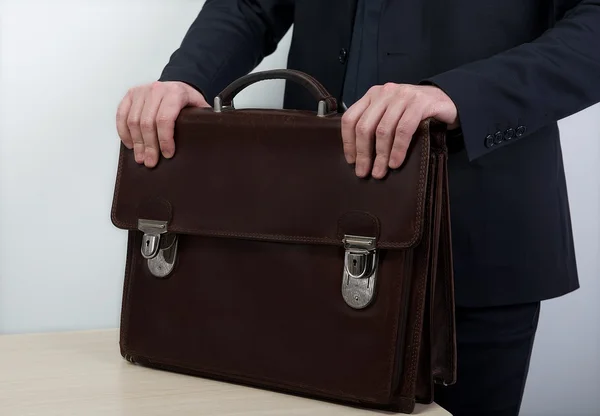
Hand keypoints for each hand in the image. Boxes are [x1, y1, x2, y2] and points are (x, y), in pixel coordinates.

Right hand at [116, 81, 209, 167]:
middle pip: (147, 123)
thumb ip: (204, 119)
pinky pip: (121, 115)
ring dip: (136, 143)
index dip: (165, 139)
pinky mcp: (130, 95)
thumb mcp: (199, 107)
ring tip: (141, 157)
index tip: (168, 154)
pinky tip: (130, 144)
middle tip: (151, 161)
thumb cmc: (186, 99)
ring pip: (133, 121)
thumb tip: (213, 135)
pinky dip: (124, 132)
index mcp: (175, 93)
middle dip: (149, 146)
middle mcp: (156, 89)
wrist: (175, 85)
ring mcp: (141, 91)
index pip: (165, 119)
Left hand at [341, 83, 458, 178]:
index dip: (348, 142)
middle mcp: (385, 92)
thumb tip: (357, 155)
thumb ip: (374, 125)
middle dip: (363, 153)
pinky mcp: (420, 103)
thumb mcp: (390, 114)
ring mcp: (403, 95)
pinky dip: (398, 149)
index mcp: (373, 95)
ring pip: (383, 130)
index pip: (350, 118)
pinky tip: (395, 162)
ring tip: (380, 172)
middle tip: (363, 172)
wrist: (446, 100)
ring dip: (380, 155)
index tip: (351, 161)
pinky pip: (404, 130)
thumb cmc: (414, 112)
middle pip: (365, 126)